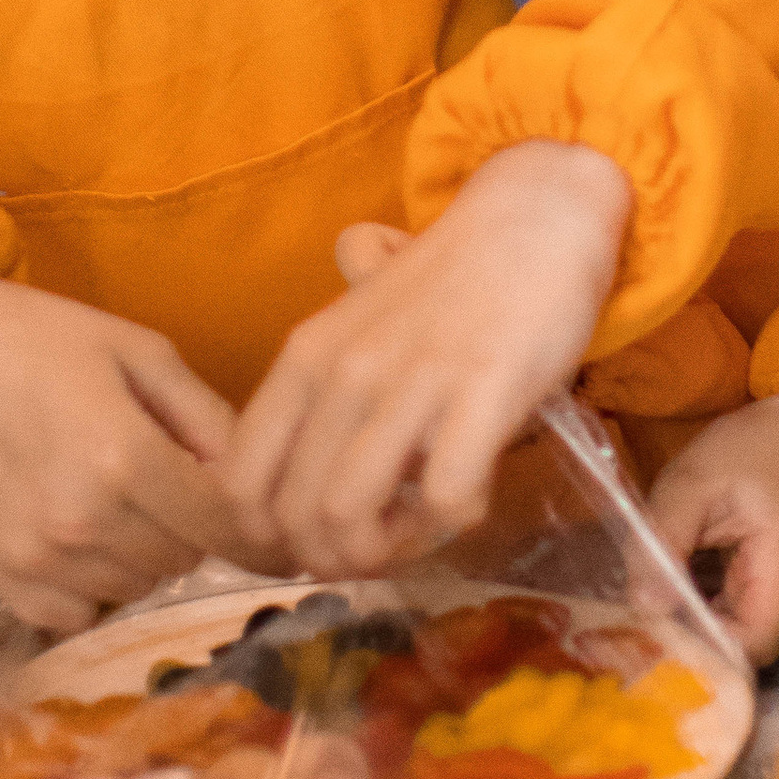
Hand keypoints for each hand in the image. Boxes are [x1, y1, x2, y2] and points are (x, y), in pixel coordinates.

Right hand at [0, 265, 259, 630]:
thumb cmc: (40, 339)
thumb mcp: (140, 351)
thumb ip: (206, 417)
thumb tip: (250, 479)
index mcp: (127, 456)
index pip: (223, 526)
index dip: (249, 525)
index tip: (258, 523)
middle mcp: (84, 520)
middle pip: (182, 560)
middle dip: (187, 525)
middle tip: (161, 482)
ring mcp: (37, 559)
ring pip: (133, 588)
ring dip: (138, 554)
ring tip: (111, 500)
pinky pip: (76, 614)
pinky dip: (88, 585)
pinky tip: (73, 534)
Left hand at [222, 140, 631, 575]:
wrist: (537, 218)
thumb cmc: (455, 273)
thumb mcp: (362, 310)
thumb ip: (325, 354)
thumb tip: (296, 392)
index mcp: (306, 356)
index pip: (241, 480)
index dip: (269, 539)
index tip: (315, 542)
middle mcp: (344, 370)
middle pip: (294, 515)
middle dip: (332, 559)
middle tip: (376, 553)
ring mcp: (410, 380)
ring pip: (347, 512)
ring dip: (382, 552)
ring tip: (416, 534)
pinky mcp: (482, 392)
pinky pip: (443, 497)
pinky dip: (451, 523)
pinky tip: (469, 499)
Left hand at [650, 379, 778, 663]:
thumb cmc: (752, 450)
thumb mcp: (695, 478)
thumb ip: (665, 535)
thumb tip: (642, 606)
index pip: (747, 646)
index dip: (698, 652)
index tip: (646, 636)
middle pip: (741, 653)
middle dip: (687, 645)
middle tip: (630, 630)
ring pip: (737, 642)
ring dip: (691, 631)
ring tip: (643, 613)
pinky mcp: (778, 600)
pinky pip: (738, 624)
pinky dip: (703, 617)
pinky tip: (670, 598)